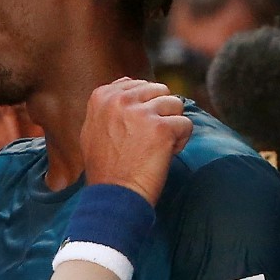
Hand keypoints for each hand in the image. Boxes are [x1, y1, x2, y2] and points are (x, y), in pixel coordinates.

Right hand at [80, 78, 191, 205]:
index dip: (144, 107)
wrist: (114, 194)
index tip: (134, 130)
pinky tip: (165, 155)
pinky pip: (186, 124)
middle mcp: (120, 99)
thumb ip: (109, 104)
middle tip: (147, 139)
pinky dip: (181, 141)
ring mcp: (141, 112)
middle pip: (160, 91)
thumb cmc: (105, 167)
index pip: (139, 84)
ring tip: (156, 147)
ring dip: (172, 126)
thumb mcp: (93, 128)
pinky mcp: (161, 128)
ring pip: (176, 105)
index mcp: (102, 96)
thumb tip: (127, 85)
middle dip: (160, 113)